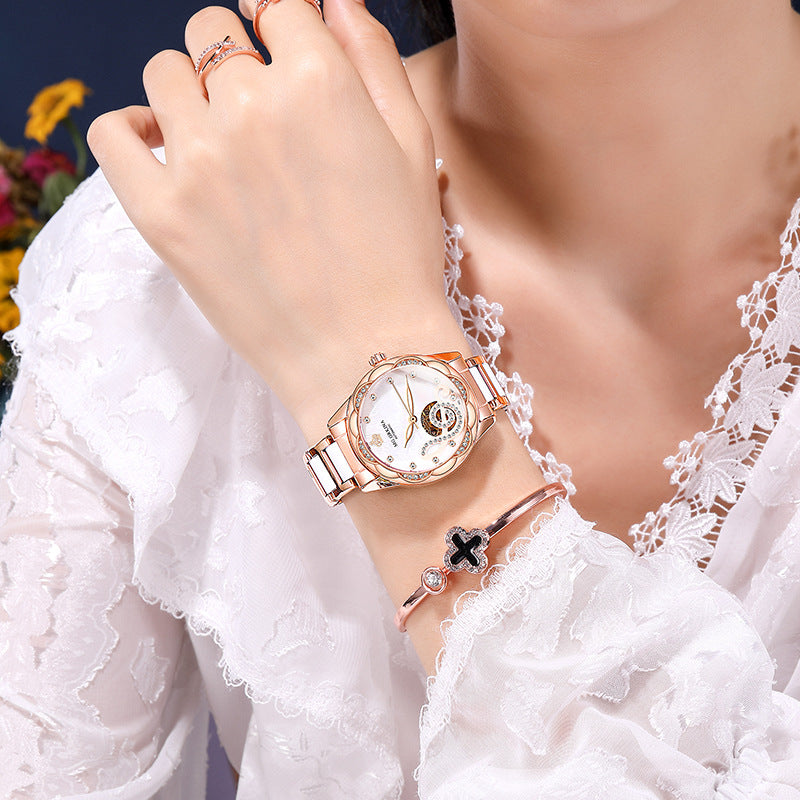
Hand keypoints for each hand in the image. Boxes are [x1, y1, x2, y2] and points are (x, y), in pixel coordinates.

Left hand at [87, 0, 467, 437]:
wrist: (365, 353)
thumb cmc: (400, 258)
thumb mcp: (413, 148)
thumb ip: (374, 58)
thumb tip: (331, 2)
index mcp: (319, 83)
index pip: (278, 6)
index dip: (284, 29)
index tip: (284, 54)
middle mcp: (251, 107)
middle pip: (214, 34)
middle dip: (237, 61)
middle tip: (260, 114)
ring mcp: (198, 161)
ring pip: (164, 73)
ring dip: (191, 92)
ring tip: (219, 138)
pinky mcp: (160, 214)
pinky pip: (114, 134)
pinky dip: (133, 129)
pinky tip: (162, 147)